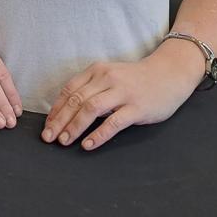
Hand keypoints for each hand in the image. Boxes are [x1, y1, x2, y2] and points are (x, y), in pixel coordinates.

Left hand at [41, 45, 201, 150]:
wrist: (169, 73)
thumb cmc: (136, 79)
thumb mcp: (110, 76)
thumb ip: (91, 89)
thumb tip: (67, 111)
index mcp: (97, 71)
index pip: (69, 90)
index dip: (55, 109)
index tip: (47, 125)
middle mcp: (107, 79)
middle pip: (76, 100)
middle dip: (59, 120)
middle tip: (48, 138)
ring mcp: (122, 93)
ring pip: (91, 109)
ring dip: (74, 127)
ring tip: (64, 141)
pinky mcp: (137, 107)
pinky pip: (113, 122)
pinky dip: (98, 134)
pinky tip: (88, 145)